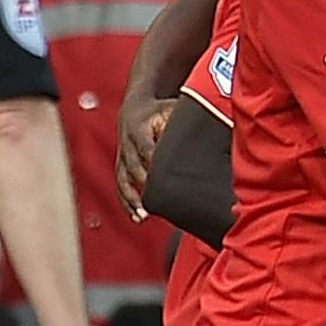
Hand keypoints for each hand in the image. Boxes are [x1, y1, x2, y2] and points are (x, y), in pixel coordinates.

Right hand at [116, 94, 176, 217]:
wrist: (135, 107)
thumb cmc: (161, 109)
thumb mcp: (171, 109)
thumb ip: (183, 120)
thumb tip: (204, 134)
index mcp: (140, 129)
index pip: (146, 147)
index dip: (153, 161)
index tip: (162, 178)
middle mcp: (128, 145)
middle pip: (134, 167)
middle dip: (143, 184)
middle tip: (155, 200)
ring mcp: (123, 157)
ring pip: (124, 181)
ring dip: (132, 199)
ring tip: (143, 216)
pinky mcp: (122, 166)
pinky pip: (121, 186)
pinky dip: (127, 203)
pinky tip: (137, 218)